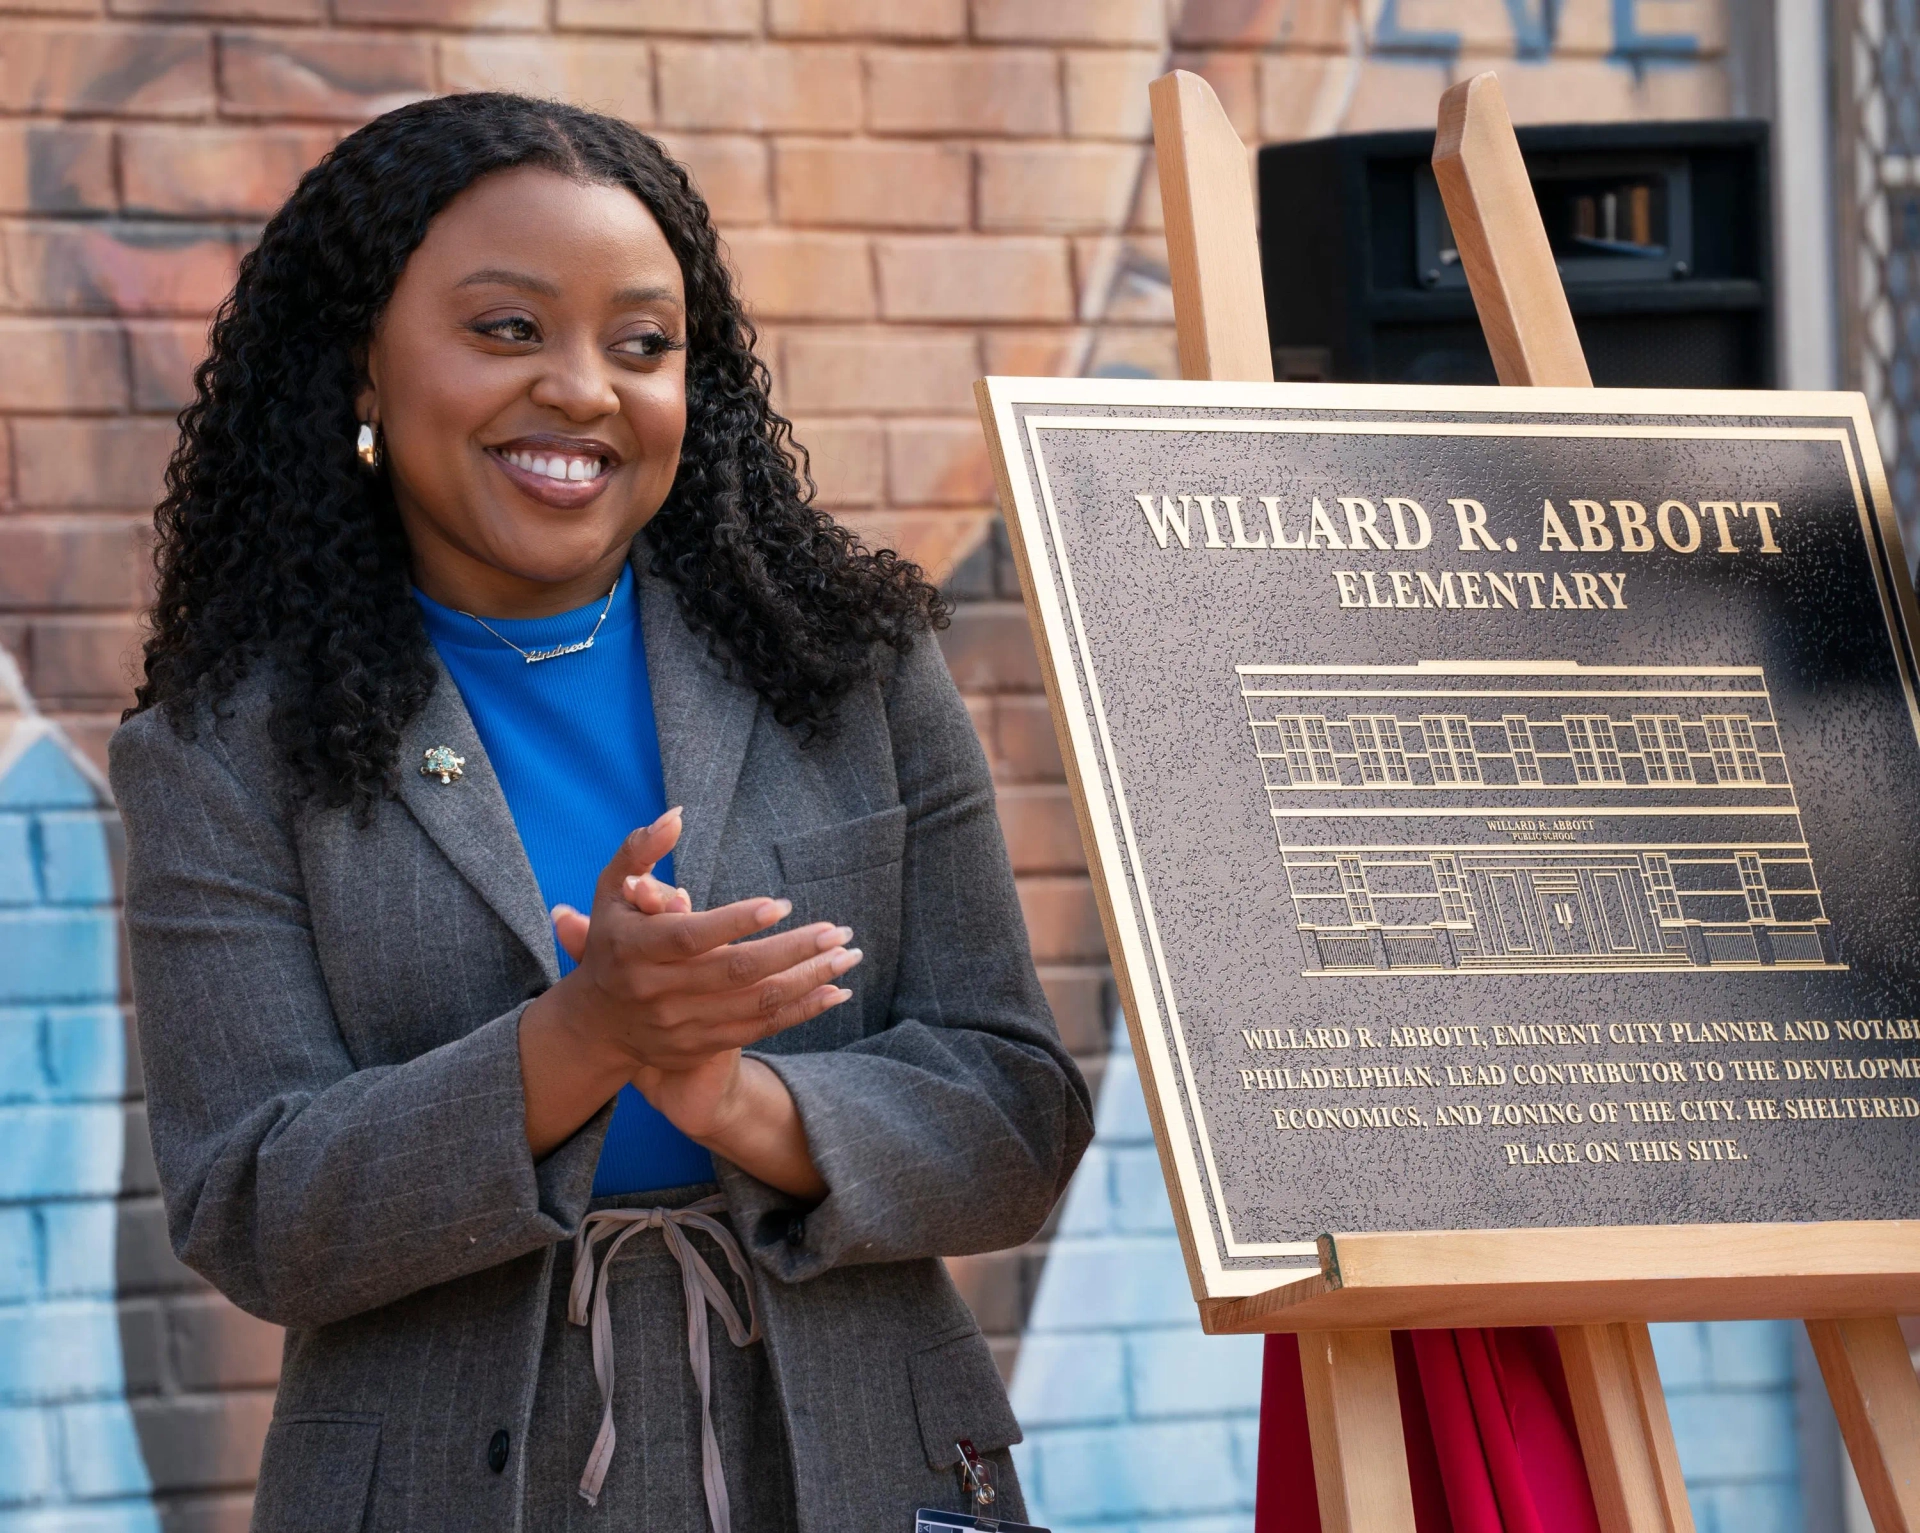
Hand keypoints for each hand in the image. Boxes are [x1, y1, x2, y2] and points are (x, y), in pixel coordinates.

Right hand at [529, 809, 855, 1175]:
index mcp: (634, 948)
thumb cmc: (613, 940)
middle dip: (793, 950)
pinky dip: (800, 1011)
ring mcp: (679, 1024)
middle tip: (838, 931)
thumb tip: (676, 816)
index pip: (690, 937)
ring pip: (754, 1003)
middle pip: (735, 972)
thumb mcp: (612, 891)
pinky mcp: (700, 1046)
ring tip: (846, 956)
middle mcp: (656, 991)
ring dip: (808, 980)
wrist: (596, 1023)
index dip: (736, 922)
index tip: (781, 905)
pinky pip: (759, 1030)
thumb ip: (640, 851)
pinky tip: (834, 991)